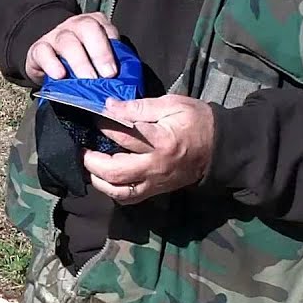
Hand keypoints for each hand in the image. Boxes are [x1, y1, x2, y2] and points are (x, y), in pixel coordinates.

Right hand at [25, 12, 119, 83]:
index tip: (116, 71)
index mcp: (94, 24)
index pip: (106, 29)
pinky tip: (59, 75)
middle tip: (107, 75)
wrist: (47, 59)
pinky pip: (43, 52)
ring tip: (87, 79)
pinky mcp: (38, 49)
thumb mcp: (96, 59)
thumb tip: (125, 81)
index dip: (112, 48)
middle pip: (88, 29)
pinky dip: (52, 64)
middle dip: (100, 53)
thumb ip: (109, 63)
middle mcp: (75, 25)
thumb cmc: (78, 61)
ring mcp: (55, 35)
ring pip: (67, 41)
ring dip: (79, 61)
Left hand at [82, 96, 215, 203]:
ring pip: (119, 191)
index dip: (105, 125)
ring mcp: (154, 182)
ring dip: (98, 181)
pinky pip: (128, 198)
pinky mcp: (155, 191)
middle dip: (92, 162)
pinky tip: (105, 178)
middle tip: (82, 150)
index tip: (96, 115)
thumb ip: (140, 106)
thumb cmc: (197, 121)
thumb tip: (109, 106)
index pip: (124, 135)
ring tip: (89, 166)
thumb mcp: (172, 104)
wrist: (220, 148)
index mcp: (161, 141)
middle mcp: (155, 166)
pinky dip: (112, 190)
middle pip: (115, 171)